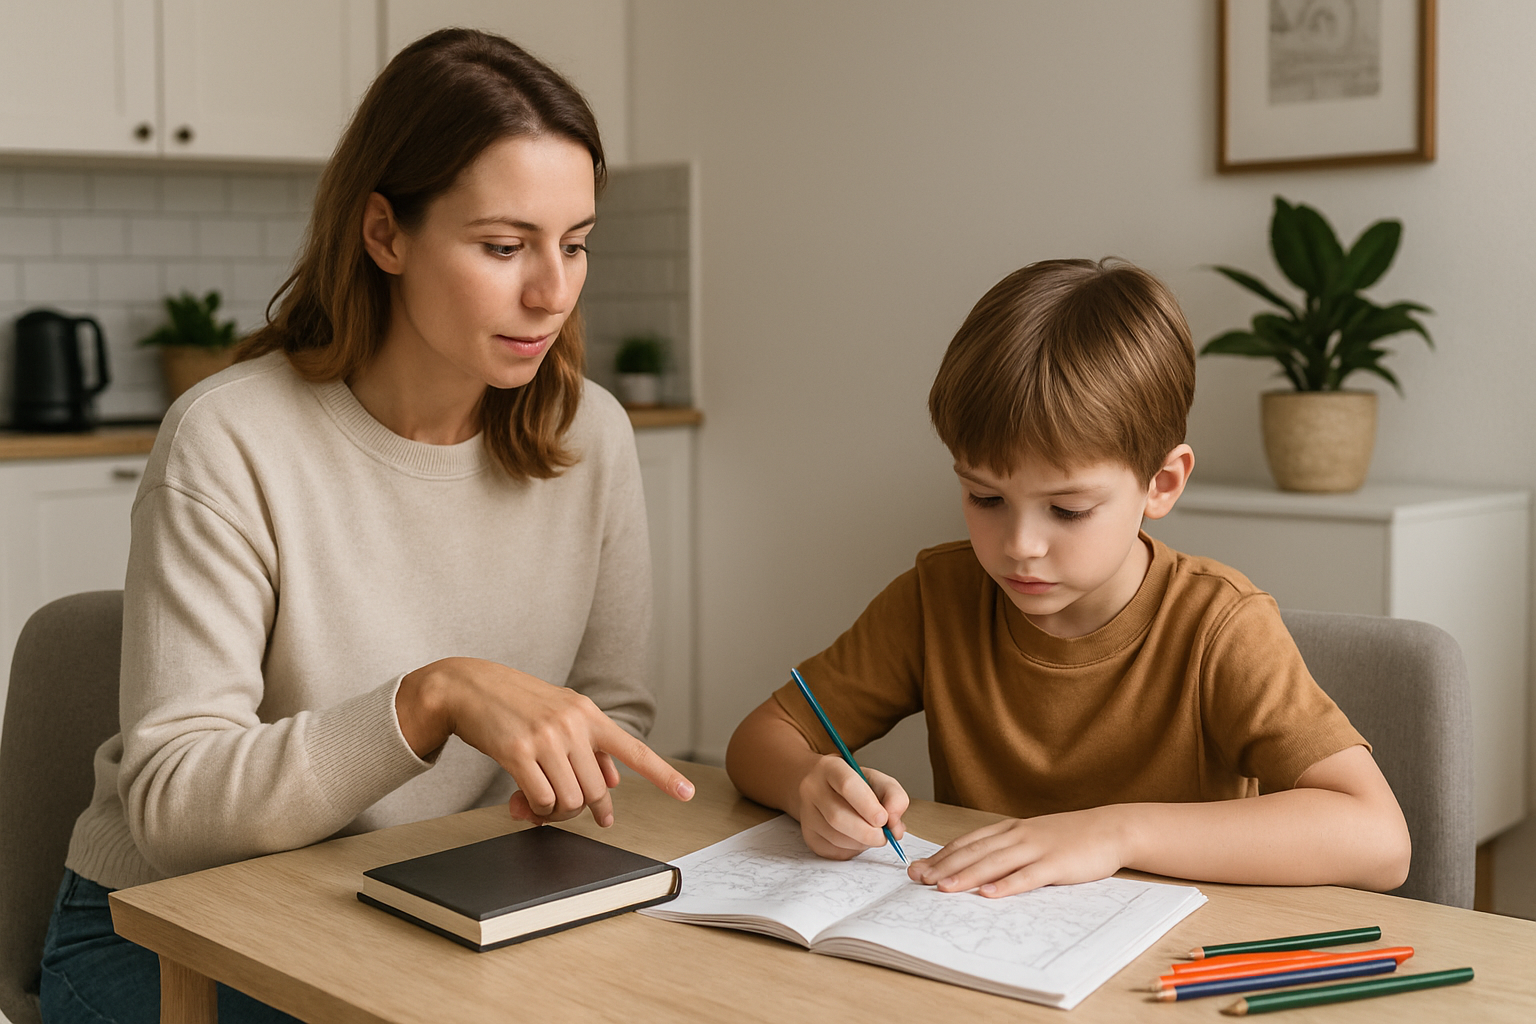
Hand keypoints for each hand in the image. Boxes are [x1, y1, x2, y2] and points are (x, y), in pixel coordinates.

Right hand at [396, 657, 692, 827]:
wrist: (470, 686)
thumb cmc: (517, 703)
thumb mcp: (561, 714)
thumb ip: (590, 746)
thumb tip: (612, 783)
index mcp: (589, 714)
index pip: (634, 750)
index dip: (663, 775)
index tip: (687, 794)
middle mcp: (573, 724)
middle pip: (595, 791)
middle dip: (582, 811)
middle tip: (562, 814)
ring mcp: (546, 737)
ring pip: (570, 800)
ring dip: (555, 815)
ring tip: (539, 807)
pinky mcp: (518, 751)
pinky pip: (541, 800)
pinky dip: (535, 810)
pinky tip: (523, 802)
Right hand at [793, 754, 908, 859]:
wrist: (820, 788)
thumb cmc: (852, 784)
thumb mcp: (876, 779)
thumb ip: (893, 796)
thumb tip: (895, 825)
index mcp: (830, 768)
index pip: (847, 785)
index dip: (868, 806)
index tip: (884, 819)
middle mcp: (812, 789)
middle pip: (838, 817)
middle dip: (867, 833)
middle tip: (884, 836)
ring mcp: (807, 814)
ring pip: (836, 837)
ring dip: (862, 843)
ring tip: (871, 834)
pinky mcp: (808, 836)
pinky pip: (833, 851)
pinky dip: (852, 850)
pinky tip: (857, 839)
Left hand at [907, 806, 1126, 896]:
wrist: (1110, 829)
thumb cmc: (1069, 837)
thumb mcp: (1032, 837)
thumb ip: (1006, 848)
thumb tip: (976, 867)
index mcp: (1009, 829)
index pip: (967, 842)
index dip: (941, 855)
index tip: (917, 868)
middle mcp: (1017, 836)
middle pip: (974, 852)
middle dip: (943, 866)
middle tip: (917, 879)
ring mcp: (1037, 848)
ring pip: (994, 863)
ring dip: (965, 876)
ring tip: (942, 888)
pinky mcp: (1056, 864)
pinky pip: (1027, 876)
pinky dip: (1006, 885)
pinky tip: (989, 894)